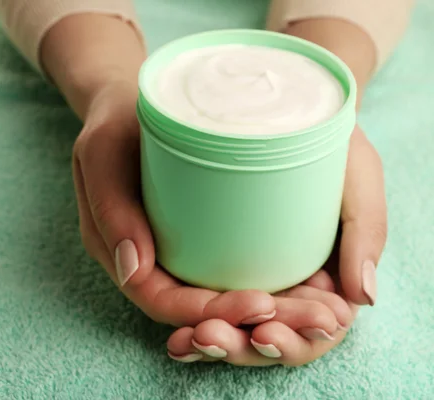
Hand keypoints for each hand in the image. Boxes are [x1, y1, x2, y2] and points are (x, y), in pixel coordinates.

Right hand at [72, 81, 349, 340]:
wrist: (138, 104)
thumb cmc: (118, 123)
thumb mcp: (103, 152)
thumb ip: (111, 206)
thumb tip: (132, 271)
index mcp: (128, 257)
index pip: (167, 302)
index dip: (211, 315)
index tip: (261, 304)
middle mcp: (160, 265)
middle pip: (209, 312)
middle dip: (262, 322)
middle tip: (317, 317)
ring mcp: (188, 253)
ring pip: (231, 298)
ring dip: (281, 314)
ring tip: (330, 311)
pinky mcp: (213, 237)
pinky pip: (243, 271)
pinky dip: (280, 287)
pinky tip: (321, 286)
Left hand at [166, 125, 387, 364]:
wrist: (290, 109)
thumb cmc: (332, 142)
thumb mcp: (358, 175)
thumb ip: (368, 229)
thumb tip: (364, 299)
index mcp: (328, 277)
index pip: (315, 329)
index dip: (294, 342)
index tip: (267, 333)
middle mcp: (290, 284)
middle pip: (269, 337)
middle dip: (242, 346)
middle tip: (213, 334)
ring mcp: (257, 275)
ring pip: (235, 327)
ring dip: (213, 342)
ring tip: (191, 338)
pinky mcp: (220, 260)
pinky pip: (205, 302)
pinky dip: (190, 322)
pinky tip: (174, 333)